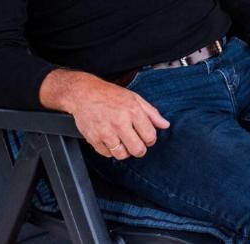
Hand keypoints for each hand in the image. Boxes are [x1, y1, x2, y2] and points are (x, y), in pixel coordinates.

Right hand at [43, 70, 169, 160]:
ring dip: (125, 152)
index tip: (147, 138)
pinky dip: (111, 151)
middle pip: (137, 149)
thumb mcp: (135, 98)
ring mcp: (106, 132)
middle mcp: (120, 122)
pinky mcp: (94, 139)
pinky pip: (107, 154)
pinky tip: (111, 141)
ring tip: (124, 143)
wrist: (84, 94)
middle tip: (137, 144)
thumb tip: (165, 125)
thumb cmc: (110, 95)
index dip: (150, 140)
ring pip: (122, 155)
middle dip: (140, 149)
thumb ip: (152, 113)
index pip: (150, 136)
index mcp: (133, 111)